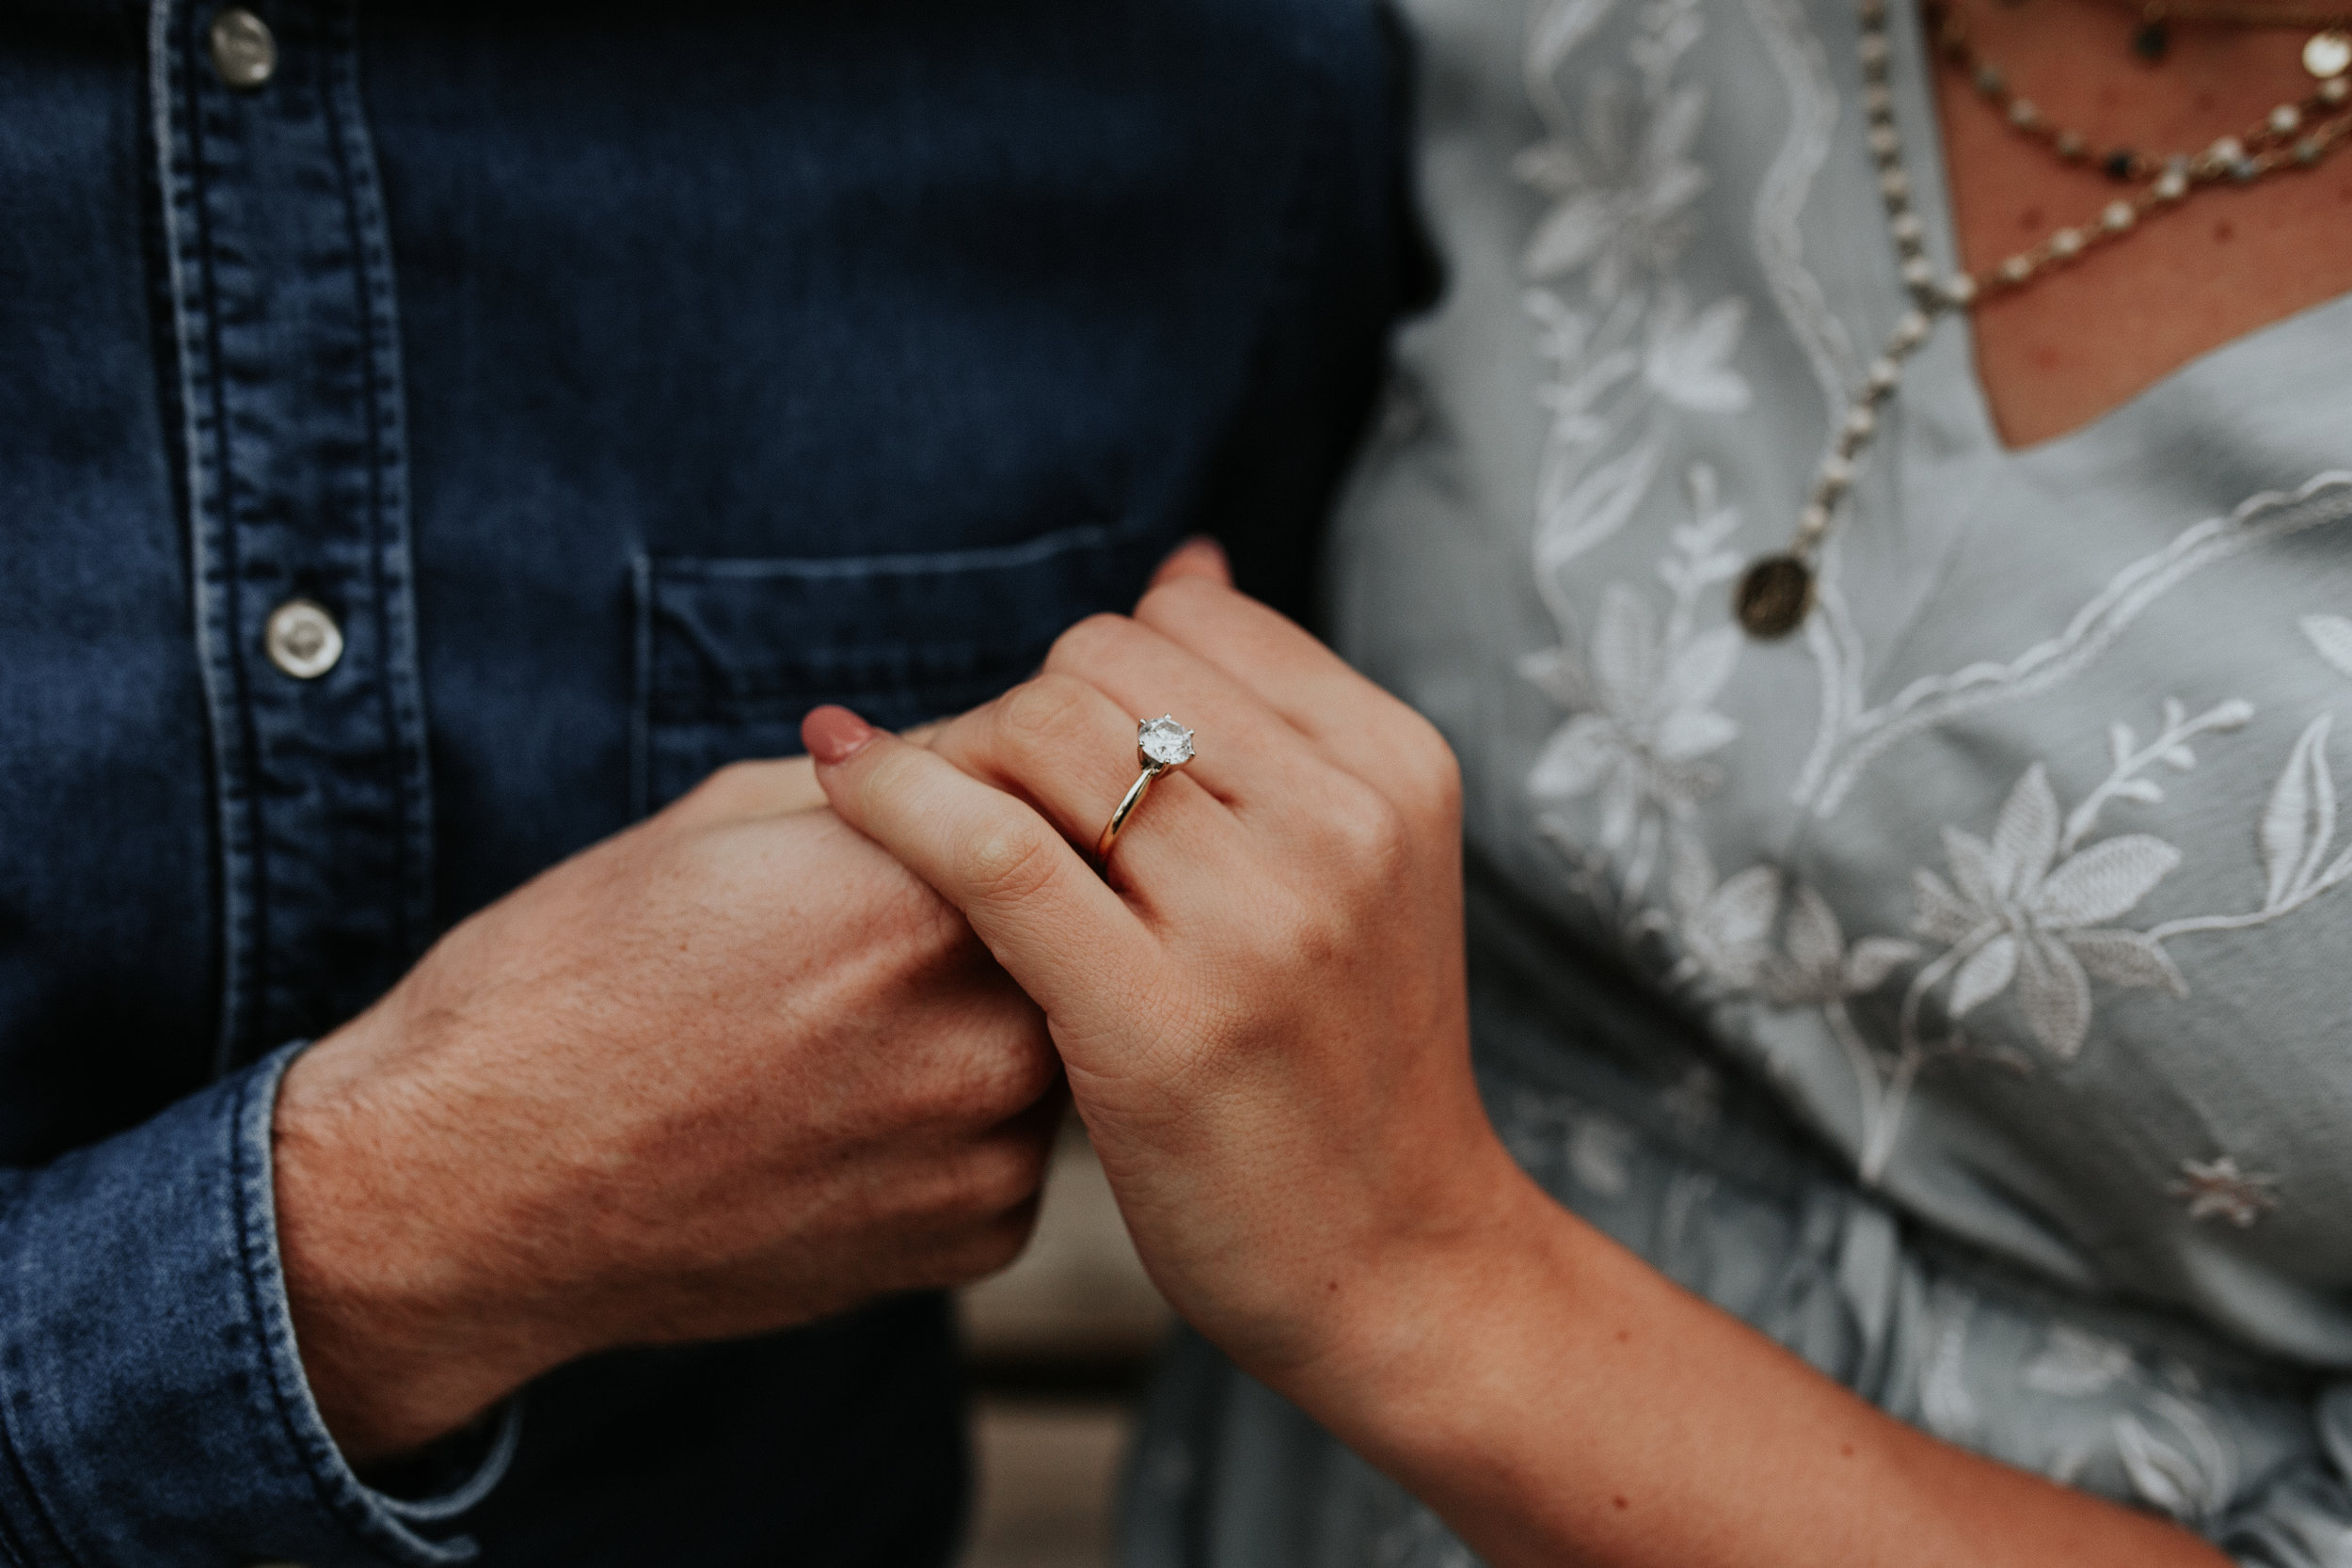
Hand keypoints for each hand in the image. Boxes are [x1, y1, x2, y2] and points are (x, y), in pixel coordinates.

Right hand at [274, 751, 1059, 1461]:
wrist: (467, 1193)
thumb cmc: (564, 988)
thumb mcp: (716, 826)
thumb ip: (885, 789)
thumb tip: (973, 756)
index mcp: (922, 895)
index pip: (1042, 793)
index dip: (991, 784)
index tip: (944, 796)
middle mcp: (983, 1028)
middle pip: (1064, 919)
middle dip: (1003, 901)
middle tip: (891, 922)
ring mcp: (987, 1150)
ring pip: (1054, 1033)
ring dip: (991, 1012)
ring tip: (855, 1024)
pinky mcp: (976, 1240)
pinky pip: (1014, 1143)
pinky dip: (957, 1120)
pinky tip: (846, 1115)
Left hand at [800, 569, 1522, 1382]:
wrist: (1400, 1262)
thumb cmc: (1345, 1062)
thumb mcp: (1363, 867)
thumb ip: (1273, 720)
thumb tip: (1187, 562)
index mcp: (1392, 767)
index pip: (1184, 618)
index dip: (1090, 672)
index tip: (1052, 755)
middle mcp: (1339, 823)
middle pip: (1100, 661)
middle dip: (1018, 714)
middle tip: (983, 803)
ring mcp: (1258, 922)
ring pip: (1041, 730)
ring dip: (959, 757)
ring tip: (933, 830)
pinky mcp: (1157, 1018)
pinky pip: (991, 848)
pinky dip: (895, 794)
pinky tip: (841, 779)